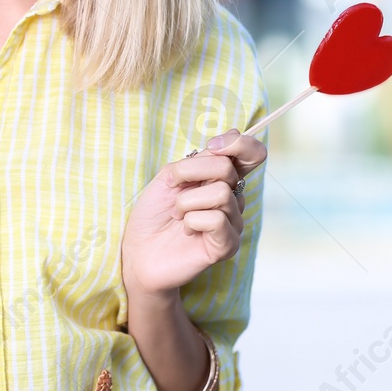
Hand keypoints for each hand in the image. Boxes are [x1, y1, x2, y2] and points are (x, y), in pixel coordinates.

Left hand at [121, 129, 266, 299]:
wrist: (138, 250)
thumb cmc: (154, 212)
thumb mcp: (170, 175)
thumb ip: (199, 159)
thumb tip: (228, 140)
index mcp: (223, 179)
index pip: (252, 153)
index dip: (238, 143)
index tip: (211, 146)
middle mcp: (234, 199)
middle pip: (228, 169)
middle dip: (191, 173)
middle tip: (174, 191)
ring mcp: (234, 223)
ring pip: (221, 193)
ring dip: (187, 201)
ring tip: (177, 215)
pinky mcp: (228, 245)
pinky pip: (216, 219)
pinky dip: (191, 220)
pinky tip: (185, 230)